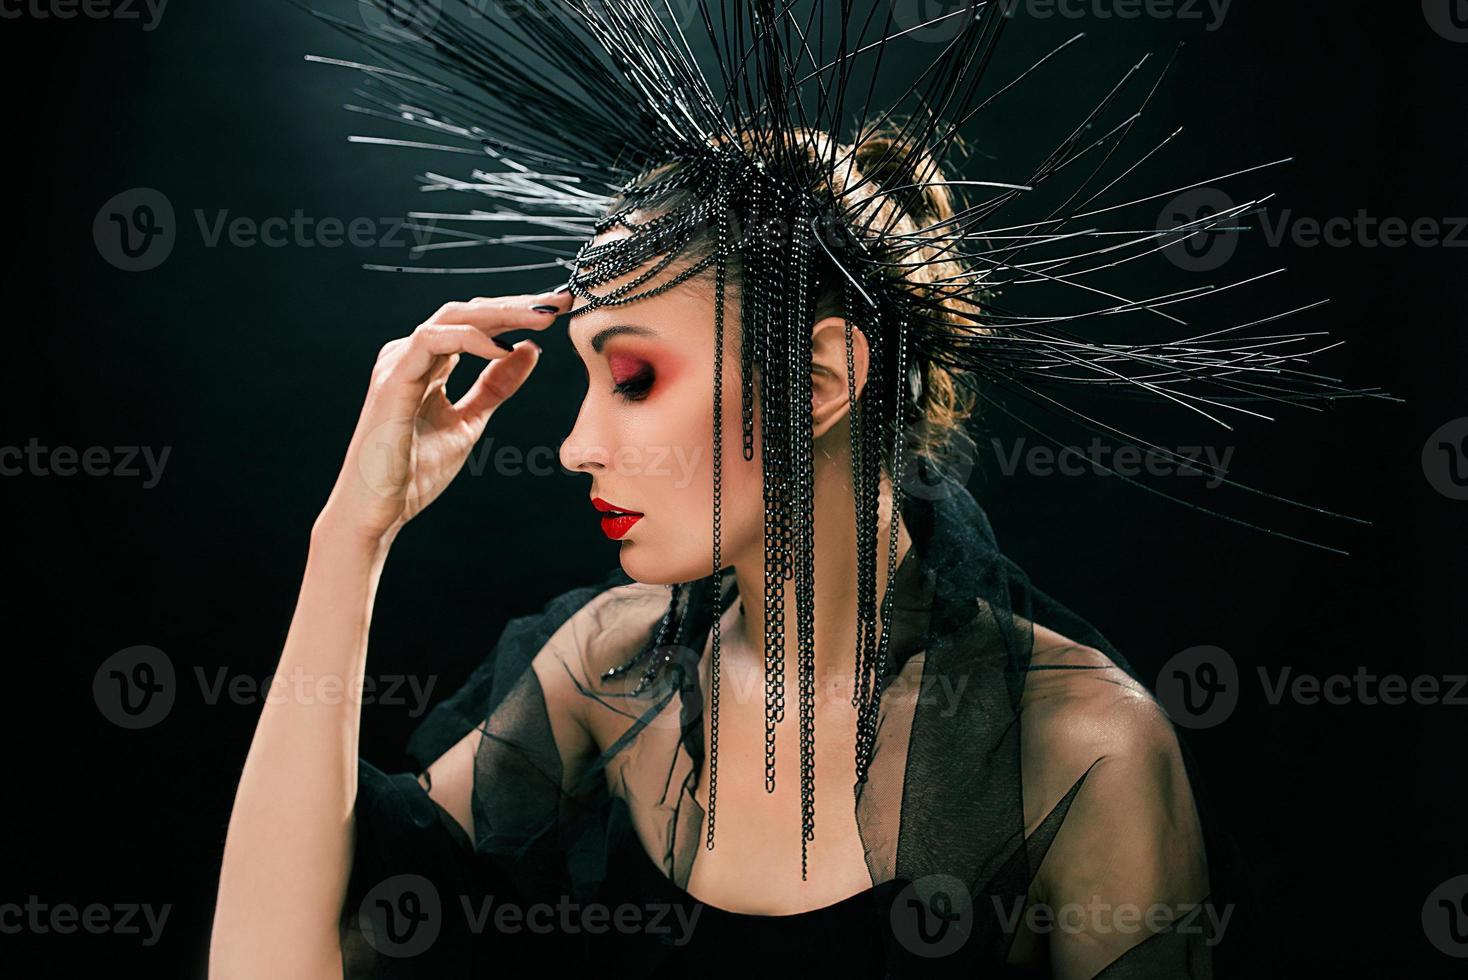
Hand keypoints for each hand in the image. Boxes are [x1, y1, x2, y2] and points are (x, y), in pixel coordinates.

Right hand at [317, 288, 569, 544]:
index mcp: (428, 364)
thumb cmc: (414, 471)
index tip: (560, 311)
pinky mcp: (391, 379)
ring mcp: (398, 363)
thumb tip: (530, 350)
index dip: (518, 314)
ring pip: (452, 317)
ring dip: (500, 313)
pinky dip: (469, 339)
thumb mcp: (470, 421)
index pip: (477, 324)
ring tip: (542, 319)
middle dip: (517, 304)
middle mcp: (410, 355)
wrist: (379, 512)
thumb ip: (496, 386)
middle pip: (468, 312)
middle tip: (561, 301)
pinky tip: (503, 347)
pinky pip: (431, 341)